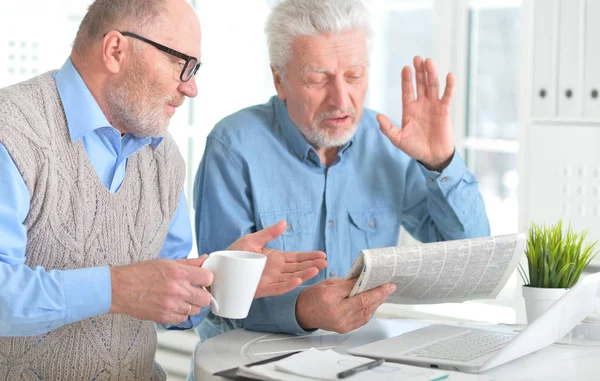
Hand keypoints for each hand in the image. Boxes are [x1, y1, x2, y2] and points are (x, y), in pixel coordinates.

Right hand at [109, 256, 213, 323]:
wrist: (119, 289)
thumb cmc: (139, 274)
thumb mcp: (166, 262)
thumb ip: (188, 263)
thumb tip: (204, 259)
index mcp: (179, 273)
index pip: (208, 278)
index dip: (207, 279)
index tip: (203, 280)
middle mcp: (177, 290)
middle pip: (206, 298)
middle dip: (203, 294)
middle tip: (196, 291)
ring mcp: (172, 306)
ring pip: (196, 310)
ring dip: (192, 305)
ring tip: (182, 298)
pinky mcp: (165, 317)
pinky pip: (183, 319)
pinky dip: (181, 313)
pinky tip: (174, 306)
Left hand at [227, 220, 326, 297]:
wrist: (218, 268)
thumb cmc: (234, 254)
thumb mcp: (252, 239)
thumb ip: (269, 233)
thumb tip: (284, 223)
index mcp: (275, 259)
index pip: (297, 258)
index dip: (309, 257)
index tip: (322, 255)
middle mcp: (275, 270)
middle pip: (298, 268)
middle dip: (312, 265)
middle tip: (325, 262)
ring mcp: (270, 280)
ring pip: (291, 278)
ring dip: (304, 274)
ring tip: (317, 269)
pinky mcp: (262, 289)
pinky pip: (278, 288)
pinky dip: (288, 285)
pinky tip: (298, 280)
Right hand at [296, 278, 395, 332]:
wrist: (302, 313)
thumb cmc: (312, 296)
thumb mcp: (329, 283)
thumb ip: (348, 283)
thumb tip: (365, 279)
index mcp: (330, 299)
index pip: (357, 293)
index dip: (375, 289)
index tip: (387, 284)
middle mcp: (337, 314)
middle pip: (364, 305)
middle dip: (379, 295)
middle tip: (389, 287)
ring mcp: (342, 324)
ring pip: (366, 313)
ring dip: (376, 303)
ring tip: (383, 293)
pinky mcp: (344, 329)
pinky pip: (362, 320)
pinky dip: (370, 311)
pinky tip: (373, 303)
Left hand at [378, 56, 454, 170]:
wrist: (432, 157)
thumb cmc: (414, 148)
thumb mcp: (398, 139)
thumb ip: (388, 128)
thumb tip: (378, 116)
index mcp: (409, 109)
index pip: (407, 91)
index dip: (406, 80)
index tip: (405, 68)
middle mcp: (421, 104)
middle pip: (420, 84)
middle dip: (419, 71)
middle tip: (417, 58)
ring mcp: (433, 106)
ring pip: (432, 86)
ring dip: (431, 73)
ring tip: (428, 61)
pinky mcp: (444, 110)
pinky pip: (447, 96)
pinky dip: (449, 86)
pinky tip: (449, 75)